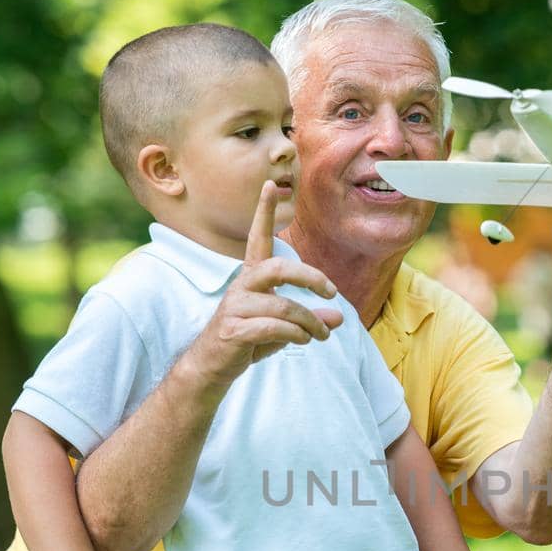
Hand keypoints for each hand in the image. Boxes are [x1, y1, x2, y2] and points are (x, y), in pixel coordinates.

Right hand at [184, 180, 345, 386]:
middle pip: (278, 268)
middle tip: (332, 292)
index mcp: (251, 278)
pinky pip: (273, 328)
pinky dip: (296, 334)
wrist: (212, 366)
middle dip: (310, 277)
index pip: (257, 238)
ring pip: (283, 306)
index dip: (263, 212)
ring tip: (323, 333)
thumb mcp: (283, 327)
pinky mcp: (233, 331)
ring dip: (310, 321)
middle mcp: (242, 287)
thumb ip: (309, 318)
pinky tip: (304, 340)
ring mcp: (235, 308)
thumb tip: (339, 317)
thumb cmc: (248, 339)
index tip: (270, 184)